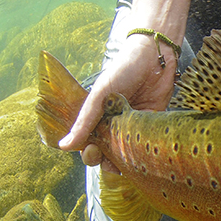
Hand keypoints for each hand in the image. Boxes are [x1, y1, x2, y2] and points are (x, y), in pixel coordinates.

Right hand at [59, 33, 179, 168]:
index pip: (88, 142)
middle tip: (109, 159)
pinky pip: (145, 146)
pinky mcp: (150, 126)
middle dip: (105, 160)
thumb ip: (85, 120)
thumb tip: (64, 146)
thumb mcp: (100, 95)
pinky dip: (143, 154)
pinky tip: (144, 158)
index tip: (92, 151)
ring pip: (125, 153)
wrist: (156, 58)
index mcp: (97, 117)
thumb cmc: (123, 70)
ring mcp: (131, 126)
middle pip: (106, 152)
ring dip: (125, 161)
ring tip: (126, 162)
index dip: (88, 152)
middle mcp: (113, 124)